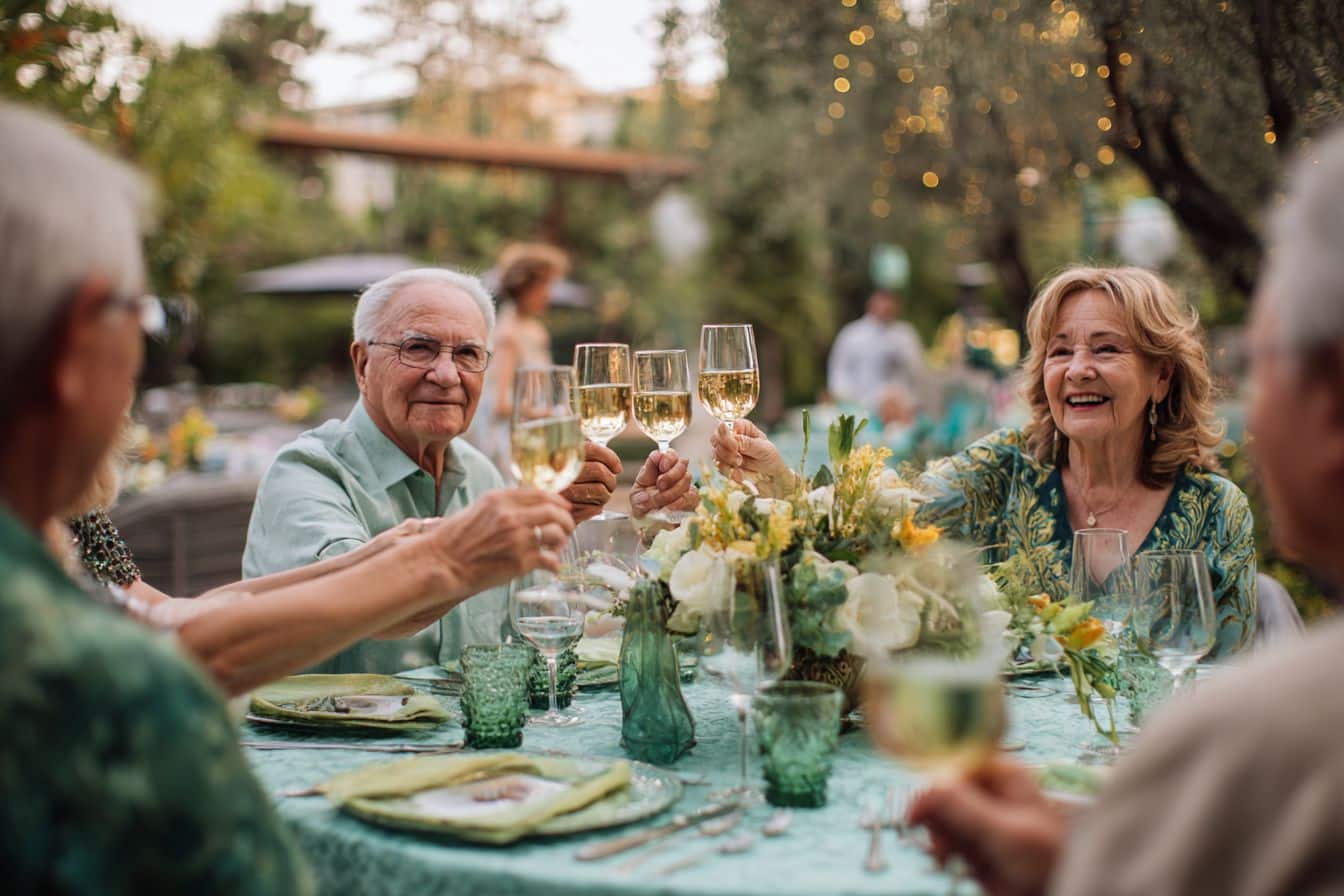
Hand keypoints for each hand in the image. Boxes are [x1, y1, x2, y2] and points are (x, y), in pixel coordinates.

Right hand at [428, 488, 575, 593]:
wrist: (441, 563)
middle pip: (554, 511)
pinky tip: (553, 567)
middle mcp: (511, 516)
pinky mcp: (520, 562)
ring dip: (562, 542)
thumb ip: (504, 505)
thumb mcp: (478, 509)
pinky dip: (555, 564)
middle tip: (567, 529)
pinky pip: (550, 560)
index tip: (564, 507)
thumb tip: (530, 506)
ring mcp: (517, 539)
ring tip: (557, 548)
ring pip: (557, 534)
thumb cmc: (455, 538)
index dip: (558, 500)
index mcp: (500, 499)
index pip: (540, 493)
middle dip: (566, 520)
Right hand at [560, 441, 620, 522]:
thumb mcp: (563, 465)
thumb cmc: (556, 486)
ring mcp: (561, 493)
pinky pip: (594, 508)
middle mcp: (558, 472)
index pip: (591, 449)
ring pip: (600, 490)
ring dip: (606, 494)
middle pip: (599, 470)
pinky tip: (590, 507)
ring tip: (600, 496)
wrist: (538, 512)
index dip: (610, 457)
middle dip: (610, 479)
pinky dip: (597, 508)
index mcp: (559, 456)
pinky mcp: (566, 511)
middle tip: (609, 485)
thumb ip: (584, 459)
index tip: (617, 467)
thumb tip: (615, 467)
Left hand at [630, 449, 697, 518]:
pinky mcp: (692, 497)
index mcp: (658, 466)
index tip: (662, 467)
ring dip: (671, 492)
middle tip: (660, 485)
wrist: (651, 519)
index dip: (667, 458)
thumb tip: (645, 496)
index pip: (668, 453)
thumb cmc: (644, 504)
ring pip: (686, 479)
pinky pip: (691, 495)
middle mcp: (674, 471)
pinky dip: (679, 502)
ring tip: (658, 502)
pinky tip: (669, 508)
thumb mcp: (635, 497)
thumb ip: (638, 494)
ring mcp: (685, 483)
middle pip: (681, 462)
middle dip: (670, 475)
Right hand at [709, 420, 793, 494]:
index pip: (725, 425)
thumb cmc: (769, 456)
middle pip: (716, 438)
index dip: (725, 436)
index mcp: (741, 426)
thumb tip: (733, 438)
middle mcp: (730, 435)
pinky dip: (729, 471)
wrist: (770, 475)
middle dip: (725, 451)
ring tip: (741, 466)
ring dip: (727, 462)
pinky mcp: (723, 462)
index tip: (736, 448)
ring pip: (715, 453)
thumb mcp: (762, 448)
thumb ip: (746, 442)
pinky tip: (739, 474)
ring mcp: (725, 449)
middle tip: (739, 460)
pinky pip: (718, 466)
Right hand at [907, 757, 1064, 895]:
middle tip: (937, 842)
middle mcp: (989, 789)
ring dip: (937, 835)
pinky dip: (942, 848)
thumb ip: (965, 807)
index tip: (916, 814)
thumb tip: (926, 787)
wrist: (1056, 891)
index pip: (952, 766)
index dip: (932, 788)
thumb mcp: (1004, 832)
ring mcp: (980, 816)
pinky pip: (946, 836)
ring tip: (944, 856)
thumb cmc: (1046, 860)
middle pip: (942, 790)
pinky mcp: (974, 840)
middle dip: (935, 816)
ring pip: (940, 814)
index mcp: (1001, 773)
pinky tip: (948, 861)